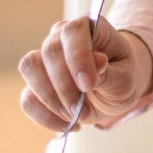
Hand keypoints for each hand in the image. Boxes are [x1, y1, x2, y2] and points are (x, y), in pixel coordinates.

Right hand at [18, 17, 152, 130]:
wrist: (115, 91)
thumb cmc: (122, 79)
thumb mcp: (125, 80)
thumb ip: (110, 73)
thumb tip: (98, 61)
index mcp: (89, 28)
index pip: (73, 32)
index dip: (77, 58)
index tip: (88, 85)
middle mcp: (61, 37)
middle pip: (48, 52)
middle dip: (64, 85)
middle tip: (80, 108)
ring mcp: (45, 58)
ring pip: (30, 68)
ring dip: (49, 98)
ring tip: (74, 116)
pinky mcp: (36, 83)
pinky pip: (27, 98)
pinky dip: (43, 115)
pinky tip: (66, 125)